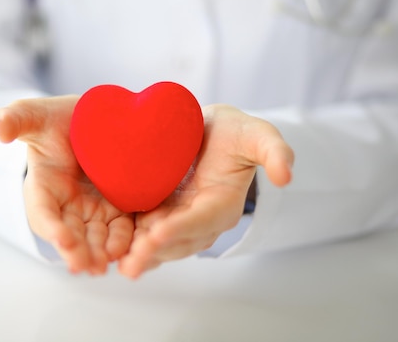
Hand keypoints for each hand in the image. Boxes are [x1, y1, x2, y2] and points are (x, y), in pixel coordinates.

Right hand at [0, 96, 134, 274]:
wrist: (89, 118)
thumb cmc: (54, 119)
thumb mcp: (34, 114)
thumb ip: (15, 120)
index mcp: (42, 186)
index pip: (43, 212)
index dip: (52, 227)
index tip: (62, 239)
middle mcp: (66, 204)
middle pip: (70, 233)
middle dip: (78, 251)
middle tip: (89, 266)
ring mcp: (92, 208)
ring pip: (96, 237)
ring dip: (101, 252)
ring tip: (108, 264)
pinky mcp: (116, 207)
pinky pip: (121, 228)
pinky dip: (124, 240)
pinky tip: (133, 251)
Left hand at [118, 104, 293, 278]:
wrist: (209, 133)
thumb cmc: (235, 134)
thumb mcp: (256, 134)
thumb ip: (274, 150)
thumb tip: (287, 176)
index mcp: (223, 204)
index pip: (202, 220)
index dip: (182, 228)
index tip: (158, 234)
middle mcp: (201, 219)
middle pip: (178, 240)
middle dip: (155, 252)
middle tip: (131, 262)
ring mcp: (179, 220)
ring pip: (160, 243)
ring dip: (140, 255)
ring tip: (119, 264)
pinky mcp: (161, 215)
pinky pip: (145, 233)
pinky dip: (130, 244)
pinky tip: (110, 250)